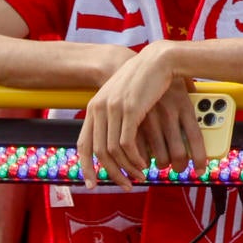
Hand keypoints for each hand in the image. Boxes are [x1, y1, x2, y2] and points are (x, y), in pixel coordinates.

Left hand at [77, 43, 203, 189]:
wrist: (159, 59)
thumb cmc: (145, 77)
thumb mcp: (122, 96)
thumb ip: (114, 114)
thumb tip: (115, 141)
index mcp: (94, 107)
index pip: (83, 144)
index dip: (86, 167)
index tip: (93, 183)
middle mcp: (99, 108)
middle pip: (98, 152)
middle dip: (112, 173)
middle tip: (125, 184)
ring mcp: (113, 108)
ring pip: (112, 151)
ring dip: (127, 168)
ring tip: (140, 175)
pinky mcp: (130, 109)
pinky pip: (126, 143)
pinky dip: (134, 158)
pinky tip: (144, 162)